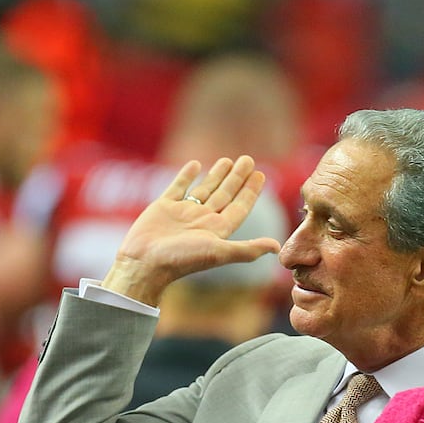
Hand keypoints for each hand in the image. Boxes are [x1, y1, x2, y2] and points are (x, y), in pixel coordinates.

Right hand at [102, 156, 281, 306]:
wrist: (145, 263)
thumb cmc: (181, 260)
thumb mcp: (219, 252)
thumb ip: (248, 249)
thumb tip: (278, 248)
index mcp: (216, 231)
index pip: (239, 207)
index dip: (251, 192)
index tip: (261, 175)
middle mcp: (201, 221)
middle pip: (225, 195)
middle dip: (237, 178)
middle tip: (249, 160)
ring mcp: (182, 214)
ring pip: (204, 190)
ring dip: (216, 175)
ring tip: (227, 160)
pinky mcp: (163, 207)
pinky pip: (178, 187)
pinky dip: (186, 176)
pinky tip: (195, 164)